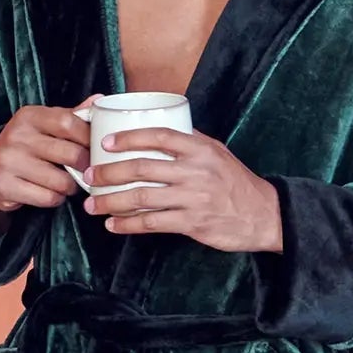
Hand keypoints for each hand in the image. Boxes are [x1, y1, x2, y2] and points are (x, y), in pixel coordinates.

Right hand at [0, 97, 102, 210]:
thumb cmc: (28, 146)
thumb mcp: (45, 125)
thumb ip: (72, 115)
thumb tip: (99, 100)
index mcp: (29, 116)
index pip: (69, 122)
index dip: (88, 138)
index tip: (95, 148)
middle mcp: (16, 135)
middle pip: (71, 154)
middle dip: (85, 167)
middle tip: (85, 170)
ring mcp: (8, 161)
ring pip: (62, 181)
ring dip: (70, 187)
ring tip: (65, 182)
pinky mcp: (3, 185)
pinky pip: (47, 198)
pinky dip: (55, 199)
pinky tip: (50, 192)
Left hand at [82, 127, 283, 251]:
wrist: (264, 215)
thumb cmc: (237, 182)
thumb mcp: (218, 153)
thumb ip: (190, 142)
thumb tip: (159, 128)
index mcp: (200, 149)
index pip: (159, 136)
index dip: (129, 137)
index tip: (106, 142)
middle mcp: (195, 171)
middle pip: (142, 168)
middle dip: (108, 173)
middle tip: (89, 177)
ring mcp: (193, 198)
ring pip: (141, 198)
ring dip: (111, 202)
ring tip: (93, 205)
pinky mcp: (192, 223)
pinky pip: (152, 223)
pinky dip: (128, 225)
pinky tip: (113, 225)